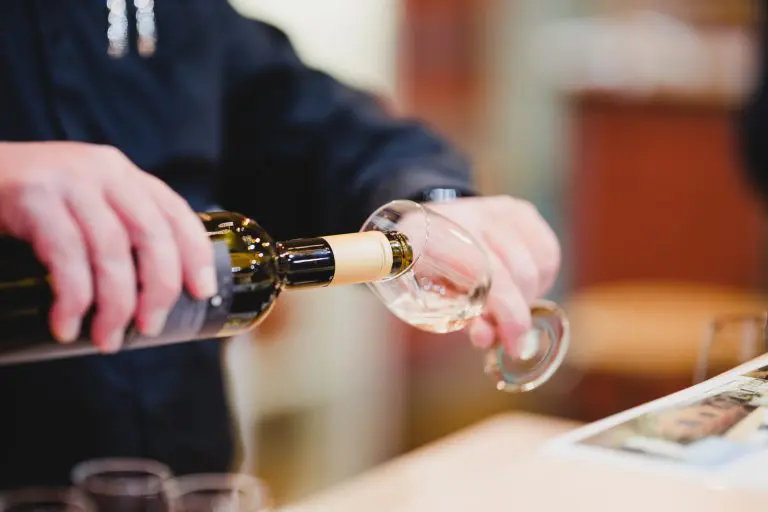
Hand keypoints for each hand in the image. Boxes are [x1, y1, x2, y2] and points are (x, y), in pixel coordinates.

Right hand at [0, 142, 215, 351]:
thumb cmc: (26, 205)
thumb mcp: (81, 206)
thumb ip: (115, 230)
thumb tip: (150, 296)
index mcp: (123, 174)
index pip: (175, 212)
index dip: (196, 254)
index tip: (202, 292)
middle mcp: (103, 170)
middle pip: (152, 234)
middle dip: (158, 288)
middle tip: (149, 328)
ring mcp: (68, 180)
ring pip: (112, 250)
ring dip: (115, 304)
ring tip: (108, 339)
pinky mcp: (32, 196)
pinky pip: (67, 257)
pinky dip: (73, 299)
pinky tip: (67, 325)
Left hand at [426, 196, 560, 355]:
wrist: (432, 225)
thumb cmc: (430, 268)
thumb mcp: (430, 295)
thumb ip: (460, 317)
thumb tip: (488, 338)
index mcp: (435, 237)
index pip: (485, 275)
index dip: (505, 315)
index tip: (512, 344)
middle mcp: (470, 217)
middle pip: (517, 272)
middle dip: (519, 313)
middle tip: (512, 334)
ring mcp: (498, 210)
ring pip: (538, 265)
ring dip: (530, 295)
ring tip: (511, 305)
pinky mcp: (520, 211)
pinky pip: (549, 252)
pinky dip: (543, 277)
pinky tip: (523, 285)